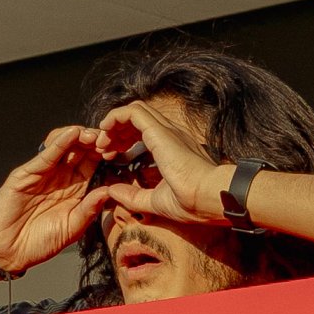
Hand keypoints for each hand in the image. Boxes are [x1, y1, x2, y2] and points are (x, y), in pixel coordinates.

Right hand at [0, 127, 113, 275]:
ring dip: (79, 137)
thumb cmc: (40, 243)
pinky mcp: (26, 173)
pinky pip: (45, 155)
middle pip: (80, 150)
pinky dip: (59, 143)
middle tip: (110, 137)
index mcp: (75, 188)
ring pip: (63, 145)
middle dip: (95, 140)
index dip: (106, 155)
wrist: (10, 252)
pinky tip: (72, 134)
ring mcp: (43, 173)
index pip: (93, 164)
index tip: (120, 150)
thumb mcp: (72, 228)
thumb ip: (89, 210)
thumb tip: (109, 192)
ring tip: (93, 136)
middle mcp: (60, 176)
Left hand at [90, 100, 236, 226]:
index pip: (144, 131)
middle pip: (137, 119)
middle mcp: (171, 134)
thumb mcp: (156, 201)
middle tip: (103, 149)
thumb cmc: (193, 202)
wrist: (211, 197)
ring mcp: (167, 130)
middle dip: (116, 131)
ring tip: (102, 142)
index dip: (124, 140)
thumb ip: (134, 196)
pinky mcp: (160, 131)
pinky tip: (105, 129)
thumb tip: (112, 190)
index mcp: (172, 147)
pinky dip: (115, 116)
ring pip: (134, 111)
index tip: (112, 157)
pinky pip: (132, 112)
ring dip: (113, 124)